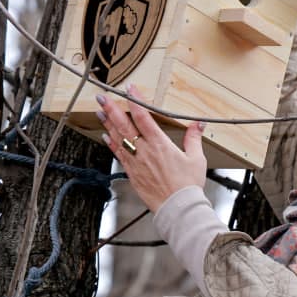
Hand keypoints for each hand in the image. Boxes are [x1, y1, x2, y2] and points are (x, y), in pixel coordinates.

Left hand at [97, 86, 207, 212]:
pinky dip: (111, 144)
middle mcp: (145, 151)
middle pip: (125, 125)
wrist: (177, 208)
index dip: (135, 101)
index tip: (129, 89)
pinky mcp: (132, 173)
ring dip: (108, 124)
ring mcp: (136, 162)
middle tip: (102, 96)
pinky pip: (119, 155)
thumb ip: (194, 139)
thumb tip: (197, 124)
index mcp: (160, 144)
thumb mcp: (196, 159)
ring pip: (118, 139)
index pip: (144, 117)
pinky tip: (106, 136)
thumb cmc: (187, 186)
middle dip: (113, 109)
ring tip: (100, 111)